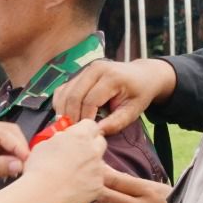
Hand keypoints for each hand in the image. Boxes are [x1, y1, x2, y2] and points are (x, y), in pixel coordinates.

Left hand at [0, 122, 30, 202]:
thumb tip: (20, 164)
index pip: (4, 133)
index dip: (19, 147)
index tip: (28, 162)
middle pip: (9, 131)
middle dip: (20, 146)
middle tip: (27, 165)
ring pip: (7, 136)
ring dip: (15, 150)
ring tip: (20, 167)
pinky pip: (1, 143)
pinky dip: (9, 153)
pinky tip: (11, 166)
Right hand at [20, 120, 107, 202]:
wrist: (41, 195)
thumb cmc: (39, 169)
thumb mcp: (44, 144)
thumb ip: (60, 139)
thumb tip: (63, 139)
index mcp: (80, 136)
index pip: (91, 125)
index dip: (84, 131)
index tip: (77, 137)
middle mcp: (93, 150)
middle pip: (100, 142)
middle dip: (91, 146)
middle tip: (77, 154)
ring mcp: (98, 169)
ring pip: (99, 163)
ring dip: (90, 166)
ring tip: (72, 175)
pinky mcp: (98, 186)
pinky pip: (97, 182)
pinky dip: (88, 184)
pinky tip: (74, 187)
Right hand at [52, 59, 175, 135]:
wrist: (141, 75)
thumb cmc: (139, 94)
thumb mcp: (133, 110)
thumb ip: (116, 122)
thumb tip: (97, 132)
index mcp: (111, 76)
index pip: (90, 101)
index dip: (85, 119)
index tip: (86, 134)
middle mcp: (95, 68)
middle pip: (74, 95)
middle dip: (71, 116)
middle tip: (73, 133)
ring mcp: (85, 69)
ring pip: (65, 92)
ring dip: (63, 111)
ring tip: (69, 126)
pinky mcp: (79, 73)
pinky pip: (63, 89)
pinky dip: (61, 103)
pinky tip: (67, 115)